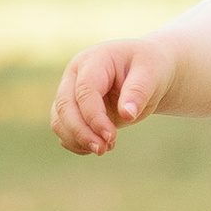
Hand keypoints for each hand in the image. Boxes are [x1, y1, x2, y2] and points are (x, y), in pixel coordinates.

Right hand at [52, 35, 176, 155]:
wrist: (147, 73)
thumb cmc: (149, 68)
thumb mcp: (151, 74)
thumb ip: (138, 92)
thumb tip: (127, 115)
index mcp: (93, 60)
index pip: (84, 91)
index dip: (94, 117)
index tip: (111, 137)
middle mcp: (76, 75)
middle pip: (64, 106)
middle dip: (81, 132)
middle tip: (103, 150)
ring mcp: (71, 92)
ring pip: (59, 120)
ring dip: (78, 140)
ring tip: (107, 148)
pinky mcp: (73, 109)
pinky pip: (63, 130)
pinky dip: (77, 143)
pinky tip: (100, 146)